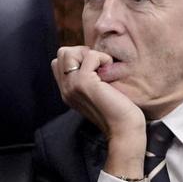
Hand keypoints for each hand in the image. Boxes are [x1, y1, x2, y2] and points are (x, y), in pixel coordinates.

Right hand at [51, 46, 145, 178]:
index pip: (58, 62)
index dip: (77, 58)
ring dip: (91, 54)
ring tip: (104, 67)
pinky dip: (103, 58)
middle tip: (100, 66)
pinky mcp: (83, 83)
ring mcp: (72, 85)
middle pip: (62, 53)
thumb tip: (91, 59)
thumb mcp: (97, 94)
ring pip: (69, 52)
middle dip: (82, 52)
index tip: (95, 68)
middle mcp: (65, 89)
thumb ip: (87, 80)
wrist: (124, 129)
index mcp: (67, 92)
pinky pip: (90, 56)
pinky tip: (110, 70)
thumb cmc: (118, 112)